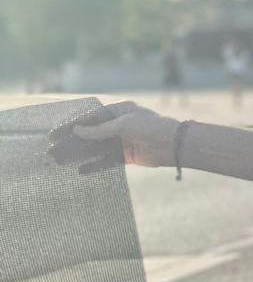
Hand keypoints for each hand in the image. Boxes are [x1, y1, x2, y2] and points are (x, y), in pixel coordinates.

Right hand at [46, 101, 178, 174]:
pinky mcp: (127, 156)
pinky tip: (80, 170)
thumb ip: (99, 130)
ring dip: (78, 155)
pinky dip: (94, 165)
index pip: (89, 119)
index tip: (54, 135)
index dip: (71, 127)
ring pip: (95, 149)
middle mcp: (119, 125)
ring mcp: (122, 141)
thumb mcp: (122, 125)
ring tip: (60, 162)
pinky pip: (106, 160)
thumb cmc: (149, 127)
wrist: (173, 144)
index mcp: (118, 111)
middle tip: (51, 152)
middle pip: (89, 135)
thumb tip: (77, 131)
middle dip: (71, 143)